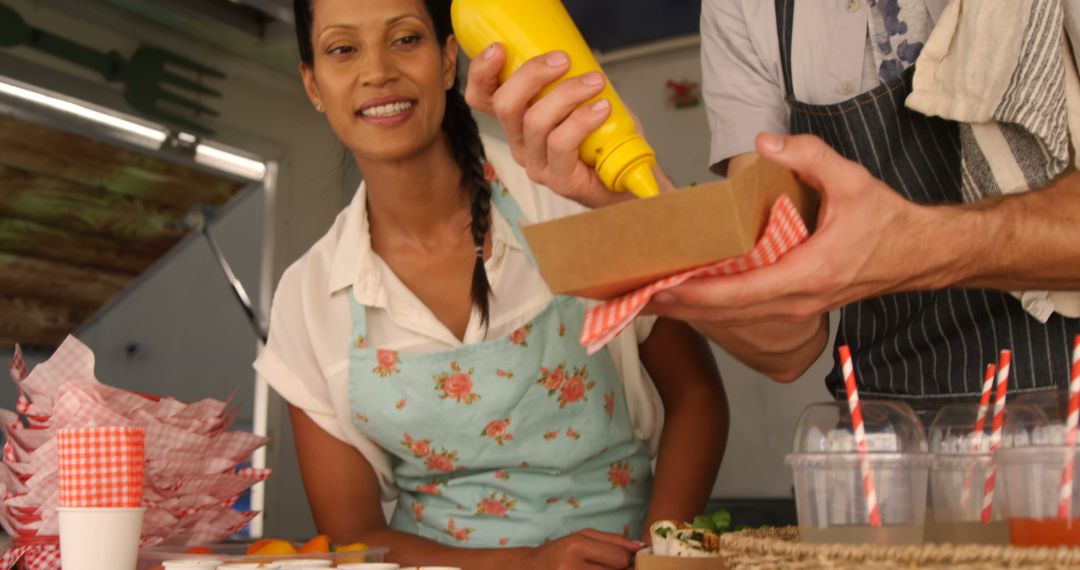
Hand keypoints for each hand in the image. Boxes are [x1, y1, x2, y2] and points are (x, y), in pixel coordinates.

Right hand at [465, 43, 622, 206]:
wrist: (627, 177)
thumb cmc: (603, 137)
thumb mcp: (579, 100)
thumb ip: (565, 80)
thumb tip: (569, 48)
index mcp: (516, 122)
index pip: (482, 98)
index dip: (481, 72)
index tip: (499, 48)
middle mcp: (520, 144)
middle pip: (505, 106)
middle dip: (531, 75)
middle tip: (562, 60)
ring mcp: (537, 165)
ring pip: (535, 122)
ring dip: (566, 94)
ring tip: (594, 83)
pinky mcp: (559, 181)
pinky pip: (561, 145)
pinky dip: (582, 121)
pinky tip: (602, 109)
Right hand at [519, 528, 642, 568]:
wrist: (529, 569)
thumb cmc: (558, 551)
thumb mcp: (582, 537)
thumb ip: (613, 540)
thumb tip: (641, 547)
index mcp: (577, 546)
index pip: (620, 558)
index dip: (628, 561)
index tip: (626, 561)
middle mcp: (573, 567)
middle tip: (613, 566)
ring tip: (600, 569)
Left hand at [647, 133, 952, 325]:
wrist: (921, 255)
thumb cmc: (888, 223)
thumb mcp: (853, 180)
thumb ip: (810, 156)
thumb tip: (763, 144)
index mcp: (809, 275)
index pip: (741, 292)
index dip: (697, 294)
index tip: (661, 288)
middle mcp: (798, 301)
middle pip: (727, 314)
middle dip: (680, 308)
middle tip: (635, 297)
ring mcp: (798, 310)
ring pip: (734, 320)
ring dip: (693, 312)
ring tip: (651, 300)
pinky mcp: (797, 308)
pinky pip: (747, 315)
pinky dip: (715, 310)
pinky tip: (690, 300)